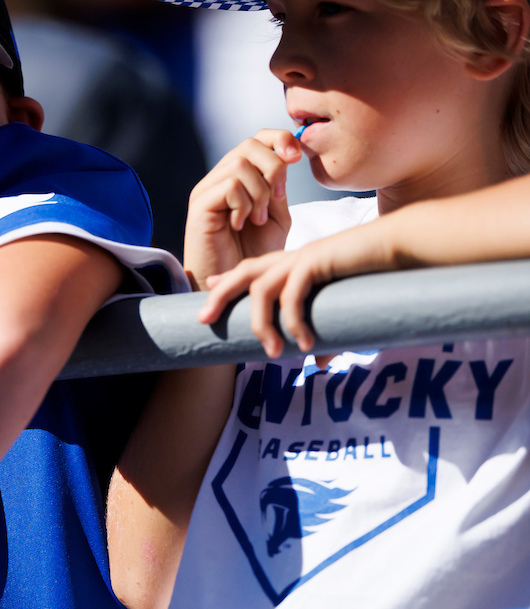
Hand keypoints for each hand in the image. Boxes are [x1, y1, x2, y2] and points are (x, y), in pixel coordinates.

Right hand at [183, 129, 300, 289]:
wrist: (233, 286)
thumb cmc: (253, 255)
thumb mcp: (277, 215)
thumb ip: (279, 185)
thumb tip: (286, 155)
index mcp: (239, 177)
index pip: (257, 139)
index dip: (280, 140)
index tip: (297, 159)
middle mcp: (219, 178)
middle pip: (249, 145)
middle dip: (274, 168)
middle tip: (277, 199)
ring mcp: (206, 190)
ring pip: (241, 165)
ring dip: (260, 193)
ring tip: (257, 219)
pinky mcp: (199, 205)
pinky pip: (229, 185)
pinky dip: (244, 204)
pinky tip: (240, 224)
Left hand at [198, 222, 395, 357]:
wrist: (404, 246)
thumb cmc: (378, 276)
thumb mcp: (346, 312)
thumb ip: (331, 335)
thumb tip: (322, 363)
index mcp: (294, 263)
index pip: (251, 271)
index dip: (227, 283)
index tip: (208, 295)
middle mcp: (292, 258)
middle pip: (242, 274)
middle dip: (219, 295)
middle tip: (203, 319)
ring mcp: (303, 258)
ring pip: (261, 289)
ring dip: (262, 324)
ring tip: (274, 354)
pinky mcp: (317, 261)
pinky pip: (292, 294)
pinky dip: (293, 321)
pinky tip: (306, 344)